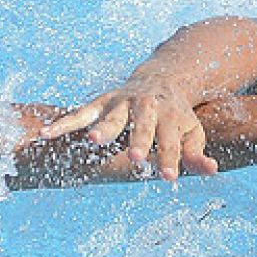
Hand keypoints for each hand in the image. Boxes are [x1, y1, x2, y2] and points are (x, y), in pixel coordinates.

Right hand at [41, 77, 219, 180]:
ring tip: (92, 142)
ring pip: (110, 117)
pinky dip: (64, 123)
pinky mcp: (101, 102)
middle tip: (136, 157)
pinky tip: (46, 133)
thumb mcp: (192, 133)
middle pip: (142, 126)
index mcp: (170, 117)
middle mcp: (146, 107)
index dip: (170, 158)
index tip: (169, 177)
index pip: (171, 141)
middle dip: (139, 141)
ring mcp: (121, 103)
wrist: (161, 80)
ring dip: (101, 128)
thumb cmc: (176, 116)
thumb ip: (196, 154)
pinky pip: (80, 113)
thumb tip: (211, 170)